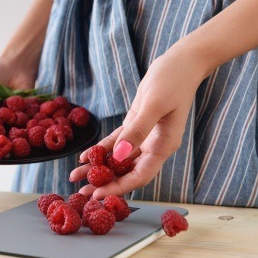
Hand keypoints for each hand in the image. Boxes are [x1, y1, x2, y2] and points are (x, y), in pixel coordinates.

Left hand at [70, 45, 210, 197]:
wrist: (181, 62)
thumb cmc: (173, 81)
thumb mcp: (154, 104)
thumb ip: (137, 130)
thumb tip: (119, 155)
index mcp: (164, 146)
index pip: (140, 176)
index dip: (119, 187)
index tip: (99, 195)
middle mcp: (154, 146)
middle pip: (127, 172)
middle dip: (105, 183)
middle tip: (82, 193)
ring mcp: (144, 136)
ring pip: (119, 159)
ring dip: (98, 168)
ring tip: (76, 177)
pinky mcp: (136, 124)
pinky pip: (116, 142)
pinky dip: (101, 150)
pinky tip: (85, 157)